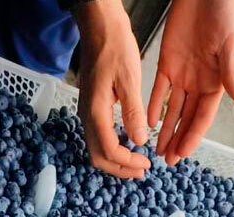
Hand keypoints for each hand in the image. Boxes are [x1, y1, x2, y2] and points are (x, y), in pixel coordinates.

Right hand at [74, 0, 150, 178]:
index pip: (109, 150)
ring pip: (96, 148)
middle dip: (119, 168)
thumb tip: (139, 141)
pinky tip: (129, 143)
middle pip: (98, 156)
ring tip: (136, 162)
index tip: (146, 164)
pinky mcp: (91, 107)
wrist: (98, 28)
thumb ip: (133, 112)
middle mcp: (87, 116)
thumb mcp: (129, 79)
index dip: (128, 162)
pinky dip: (112, 147)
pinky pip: (98, 136)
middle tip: (142, 171)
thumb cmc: (114, 48)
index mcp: (96, 111)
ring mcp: (87, 112)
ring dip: (115, 160)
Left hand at [148, 0, 233, 164]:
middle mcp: (199, 83)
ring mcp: (182, 75)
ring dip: (164, 129)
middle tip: (166, 160)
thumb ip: (231, 72)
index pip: (203, 117)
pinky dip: (153, 106)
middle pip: (186, 119)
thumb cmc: (222, 15)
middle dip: (177, 140)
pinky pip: (158, 90)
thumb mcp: (229, 44)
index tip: (182, 154)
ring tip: (156, 149)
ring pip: (172, 109)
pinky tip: (146, 122)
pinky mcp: (167, 64)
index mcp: (217, 83)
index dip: (193, 137)